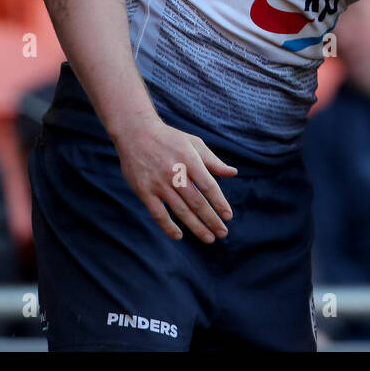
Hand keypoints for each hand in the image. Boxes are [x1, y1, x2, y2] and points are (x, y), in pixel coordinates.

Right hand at [112, 118, 236, 243]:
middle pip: (197, 202)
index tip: (228, 216)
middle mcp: (175, 173)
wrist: (136, 132)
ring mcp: (158, 183)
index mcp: (190, 160)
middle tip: (222, 233)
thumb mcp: (194, 143)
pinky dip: (168, 226)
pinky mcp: (144, 191)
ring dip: (196, 227)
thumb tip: (233, 173)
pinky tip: (179, 236)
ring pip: (180, 210)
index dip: (219, 203)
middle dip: (211, 219)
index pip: (209, 186)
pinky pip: (158, 213)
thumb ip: (213, 161)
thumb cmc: (170, 139)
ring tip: (209, 238)